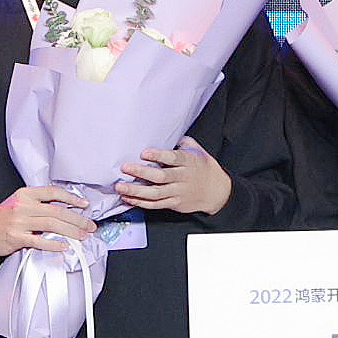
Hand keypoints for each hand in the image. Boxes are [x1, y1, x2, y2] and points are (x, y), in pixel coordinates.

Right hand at [0, 184, 98, 257]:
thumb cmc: (5, 216)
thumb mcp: (21, 202)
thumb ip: (40, 203)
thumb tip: (66, 208)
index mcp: (26, 194)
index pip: (53, 192)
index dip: (72, 198)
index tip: (85, 205)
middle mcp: (23, 206)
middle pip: (57, 210)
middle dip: (77, 218)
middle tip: (89, 225)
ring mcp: (19, 222)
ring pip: (51, 224)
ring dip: (71, 230)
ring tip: (82, 235)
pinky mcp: (16, 237)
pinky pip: (39, 240)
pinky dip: (53, 243)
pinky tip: (64, 245)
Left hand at [114, 136, 228, 215]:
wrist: (217, 191)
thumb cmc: (203, 167)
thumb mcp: (197, 151)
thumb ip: (183, 143)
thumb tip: (167, 132)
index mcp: (188, 162)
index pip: (172, 158)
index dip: (158, 155)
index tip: (144, 152)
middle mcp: (183, 178)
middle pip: (160, 176)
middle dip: (141, 172)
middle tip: (125, 168)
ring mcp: (178, 192)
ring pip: (155, 193)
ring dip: (136, 191)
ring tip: (121, 187)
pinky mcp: (175, 203)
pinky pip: (156, 204)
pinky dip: (141, 202)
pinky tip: (129, 198)